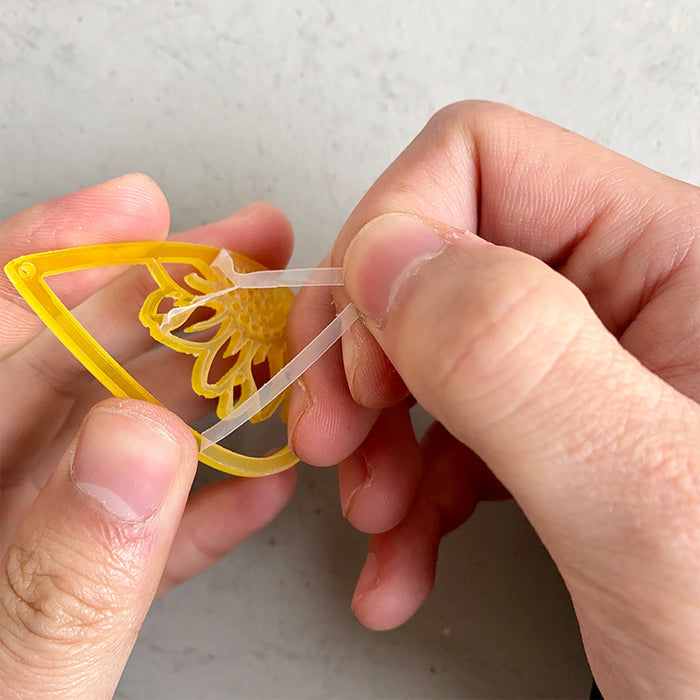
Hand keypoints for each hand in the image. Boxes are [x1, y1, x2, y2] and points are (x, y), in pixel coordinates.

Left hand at [0, 175, 295, 697]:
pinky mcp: (54, 602)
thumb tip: (143, 444)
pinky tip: (255, 483)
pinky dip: (193, 507)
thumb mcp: (0, 693)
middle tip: (251, 260)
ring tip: (277, 354)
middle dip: (167, 310)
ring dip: (203, 402)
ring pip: (112, 448)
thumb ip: (56, 580)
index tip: (140, 206)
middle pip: (63, 373)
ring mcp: (15, 548)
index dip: (60, 256)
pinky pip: (128, 533)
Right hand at [287, 102, 699, 697]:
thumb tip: (387, 259)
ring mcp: (586, 373)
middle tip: (334, 434)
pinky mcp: (559, 440)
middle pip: (435, 259)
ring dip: (374, 433)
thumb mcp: (649, 507)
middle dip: (362, 350)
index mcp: (675, 259)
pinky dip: (405, 492)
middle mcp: (626, 300)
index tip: (361, 364)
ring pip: (425, 352)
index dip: (389, 244)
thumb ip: (518, 365)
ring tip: (373, 516)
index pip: (481, 161)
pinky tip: (401, 557)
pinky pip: (448, 429)